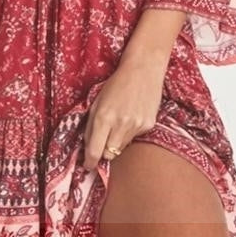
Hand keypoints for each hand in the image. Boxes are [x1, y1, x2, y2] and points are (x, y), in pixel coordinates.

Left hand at [81, 55, 165, 170]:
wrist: (143, 70)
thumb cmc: (116, 84)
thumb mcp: (97, 102)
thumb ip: (91, 126)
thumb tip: (88, 148)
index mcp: (103, 117)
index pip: (95, 151)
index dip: (89, 162)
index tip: (87, 166)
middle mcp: (120, 124)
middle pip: (109, 155)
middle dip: (103, 152)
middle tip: (102, 142)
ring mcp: (136, 126)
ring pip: (121, 147)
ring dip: (116, 141)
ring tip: (118, 122)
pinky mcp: (148, 125)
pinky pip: (134, 138)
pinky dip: (129, 132)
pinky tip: (131, 117)